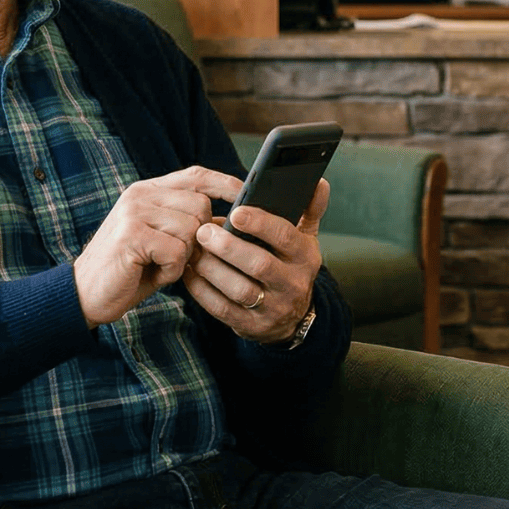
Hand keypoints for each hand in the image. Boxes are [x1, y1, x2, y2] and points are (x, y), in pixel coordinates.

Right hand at [74, 165, 243, 327]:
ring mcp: (134, 212)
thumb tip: (229, 221)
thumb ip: (186, 224)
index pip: (195, 174)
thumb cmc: (128, 271)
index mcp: (147, 191)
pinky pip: (177, 251)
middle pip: (201, 205)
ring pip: (192, 229)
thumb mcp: (159, 240)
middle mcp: (140, 195)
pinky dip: (172, 270)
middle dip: (199, 238)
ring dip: (184, 257)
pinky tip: (154, 274)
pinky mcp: (132, 235)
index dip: (224, 182)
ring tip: (160, 265)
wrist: (85, 295)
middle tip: (176, 258)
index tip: (246, 193)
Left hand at [185, 178, 327, 343]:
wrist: (291, 318)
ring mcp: (271, 308)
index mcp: (304, 257)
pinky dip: (202, 290)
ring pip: (239, 289)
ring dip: (212, 269)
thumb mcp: (305, 239)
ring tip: (194, 250)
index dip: (261, 224)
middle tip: (204, 231)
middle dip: (229, 247)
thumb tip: (319, 182)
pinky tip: (189, 272)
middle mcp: (291, 284)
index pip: (286, 237)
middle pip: (260, 265)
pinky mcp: (250, 326)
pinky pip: (222, 309)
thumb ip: (309, 210)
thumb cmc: (291, 266)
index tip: (236, 212)